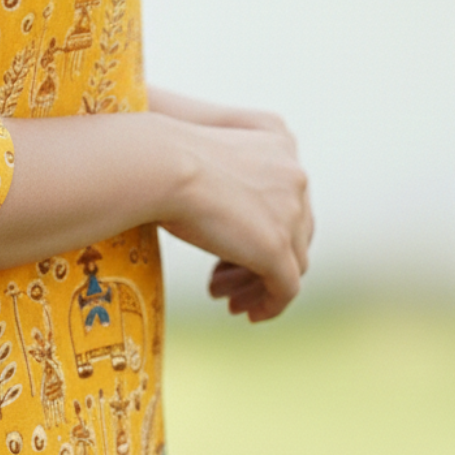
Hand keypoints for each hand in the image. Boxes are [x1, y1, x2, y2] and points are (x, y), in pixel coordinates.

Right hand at [159, 114, 313, 322]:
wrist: (159, 164)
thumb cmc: (161, 156)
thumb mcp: (201, 155)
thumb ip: (223, 172)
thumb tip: (216, 204)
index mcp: (279, 140)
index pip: (285, 193)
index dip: (260, 223)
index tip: (229, 245)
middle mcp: (294, 174)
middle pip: (294, 229)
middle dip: (260, 256)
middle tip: (223, 278)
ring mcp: (290, 212)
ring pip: (292, 261)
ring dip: (259, 283)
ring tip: (228, 299)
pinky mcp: (277, 247)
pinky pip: (286, 289)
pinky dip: (271, 305)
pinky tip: (248, 314)